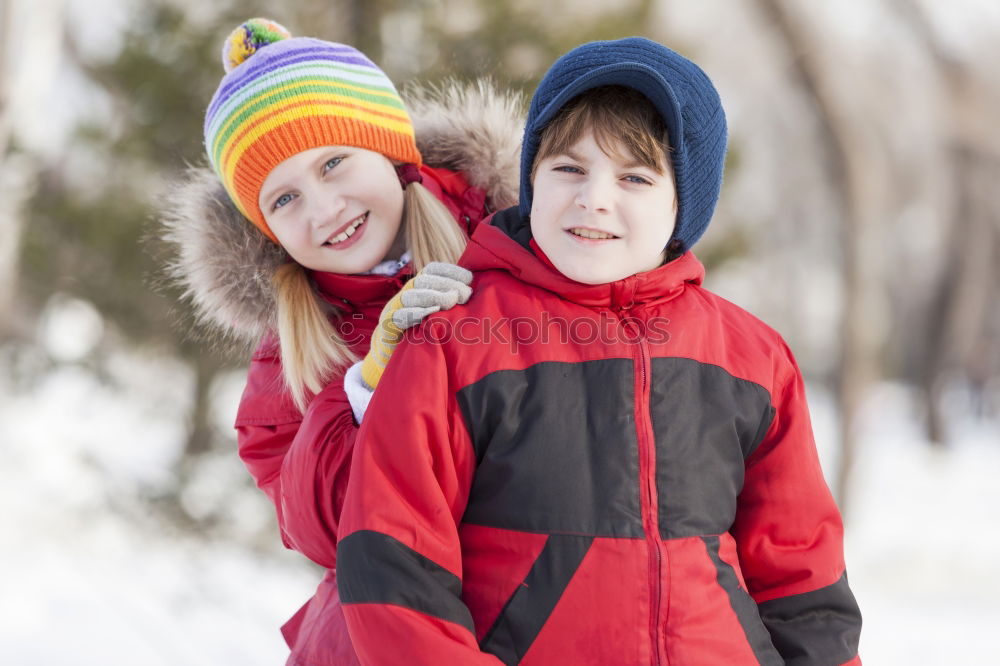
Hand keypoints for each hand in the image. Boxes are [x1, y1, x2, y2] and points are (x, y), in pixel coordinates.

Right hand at [360, 262, 472, 389]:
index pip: (432, 270)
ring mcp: (394, 310)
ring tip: (451, 302)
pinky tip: (430, 313)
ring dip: (433, 296)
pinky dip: (414, 313)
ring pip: (410, 295)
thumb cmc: (425, 335)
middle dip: (447, 284)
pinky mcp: (388, 327)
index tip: (469, 278)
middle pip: (424, 280)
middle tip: (465, 294)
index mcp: (419, 289)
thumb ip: (454, 303)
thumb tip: (475, 293)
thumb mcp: (441, 315)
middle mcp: (406, 295)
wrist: (394, 359)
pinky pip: (398, 316)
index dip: (450, 270)